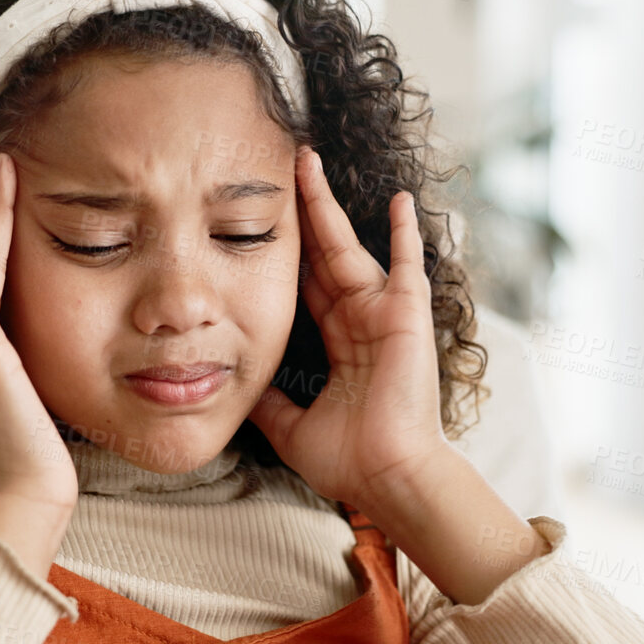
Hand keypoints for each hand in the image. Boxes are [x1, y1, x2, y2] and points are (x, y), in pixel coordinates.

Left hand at [247, 146, 452, 510]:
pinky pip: (405, 266)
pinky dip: (405, 233)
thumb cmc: (349, 461)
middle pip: (321, 255)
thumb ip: (269, 402)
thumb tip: (236, 386)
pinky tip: (397, 200)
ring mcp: (385, 315)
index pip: (305, 284)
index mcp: (339, 344)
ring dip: (328, 207)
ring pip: (348, 249)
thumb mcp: (290, 426)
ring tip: (309, 164)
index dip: (284, 250)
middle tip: (280, 169)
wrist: (386, 478)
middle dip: (301, 213)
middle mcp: (362, 322)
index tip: (260, 218)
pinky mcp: (407, 316)